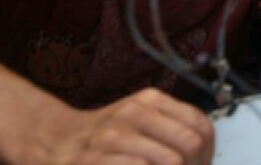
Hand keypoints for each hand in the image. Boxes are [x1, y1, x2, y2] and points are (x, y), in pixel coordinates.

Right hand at [45, 88, 212, 163]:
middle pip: (189, 145)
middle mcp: (132, 113)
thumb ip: (173, 129)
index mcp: (149, 101)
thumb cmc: (103, 139)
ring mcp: (112, 138)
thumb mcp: (140, 120)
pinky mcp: (95, 160)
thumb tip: (204, 153)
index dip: (207, 154)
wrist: (53, 144)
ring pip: (170, 160)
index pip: (201, 126)